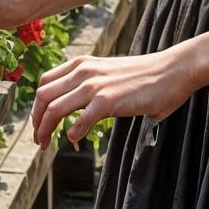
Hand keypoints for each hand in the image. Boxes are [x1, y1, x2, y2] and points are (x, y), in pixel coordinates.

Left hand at [30, 48, 196, 148]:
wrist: (172, 70)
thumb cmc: (144, 76)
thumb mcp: (108, 74)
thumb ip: (91, 87)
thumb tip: (77, 114)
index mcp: (81, 63)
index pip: (44, 83)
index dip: (36, 106)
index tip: (40, 124)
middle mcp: (83, 71)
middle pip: (43, 97)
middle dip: (36, 121)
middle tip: (39, 140)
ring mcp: (94, 85)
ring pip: (54, 109)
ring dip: (46, 130)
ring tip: (47, 145)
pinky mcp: (109, 100)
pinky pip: (79, 121)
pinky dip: (72, 134)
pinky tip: (75, 142)